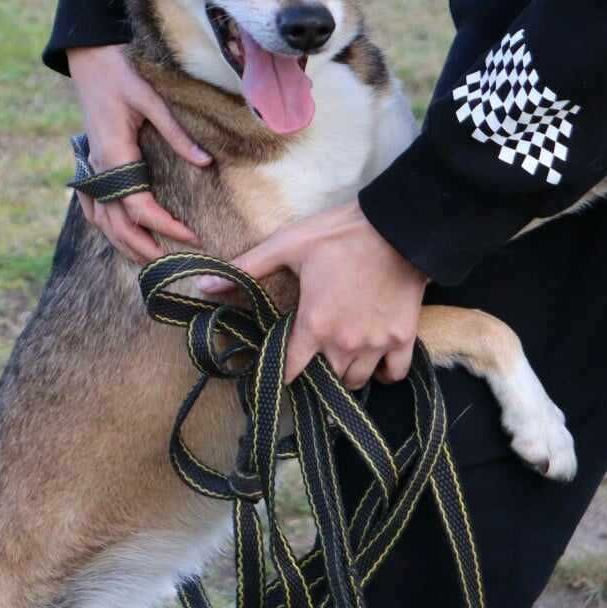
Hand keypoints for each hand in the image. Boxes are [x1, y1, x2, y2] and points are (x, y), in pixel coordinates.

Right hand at [67, 44, 211, 262]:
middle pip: (117, 225)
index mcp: (115, 156)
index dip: (165, 226)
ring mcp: (91, 170)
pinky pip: (92, 206)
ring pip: (102, 221)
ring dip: (123, 243)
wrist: (89, 61)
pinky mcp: (91, 165)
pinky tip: (118, 235)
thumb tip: (205, 162)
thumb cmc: (120, 76)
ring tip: (148, 260)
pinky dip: (104, 226)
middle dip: (143, 248)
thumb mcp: (152, 100)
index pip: (140, 207)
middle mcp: (99, 170)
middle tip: (171, 266)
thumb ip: (177, 135)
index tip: (191, 237)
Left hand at [199, 202, 426, 387]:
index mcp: (314, 325)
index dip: (281, 371)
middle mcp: (344, 343)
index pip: (291, 370)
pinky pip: (394, 373)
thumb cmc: (339, 234)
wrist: (397, 227)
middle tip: (312, 356)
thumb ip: (247, 268)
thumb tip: (203, 285)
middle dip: (316, 372)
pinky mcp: (403, 337)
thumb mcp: (287, 245)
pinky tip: (375, 360)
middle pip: (326, 379)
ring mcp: (376, 343)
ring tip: (339, 357)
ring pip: (357, 380)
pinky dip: (384, 373)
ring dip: (346, 373)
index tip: (278, 367)